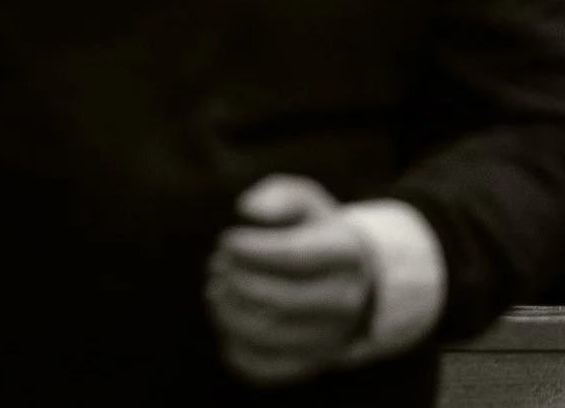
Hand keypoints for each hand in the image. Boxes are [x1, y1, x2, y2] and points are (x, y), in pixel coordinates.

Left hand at [205, 175, 374, 386]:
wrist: (349, 280)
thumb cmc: (315, 233)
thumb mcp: (306, 202)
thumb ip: (278, 196)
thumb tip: (245, 209)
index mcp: (347, 255)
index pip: (294, 256)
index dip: (251, 248)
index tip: (227, 239)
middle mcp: (345, 300)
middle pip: (279, 299)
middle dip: (237, 281)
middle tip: (217, 265)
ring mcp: (329, 337)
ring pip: (268, 335)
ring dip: (228, 312)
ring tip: (215, 289)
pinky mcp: (309, 363)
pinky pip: (263, 368)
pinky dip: (234, 347)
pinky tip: (228, 320)